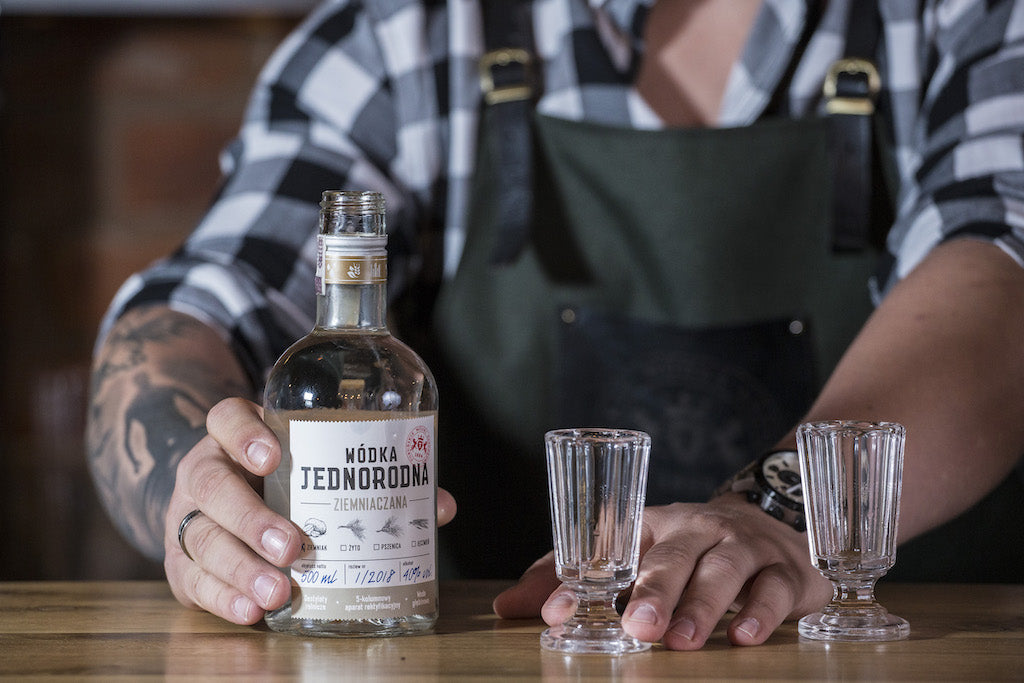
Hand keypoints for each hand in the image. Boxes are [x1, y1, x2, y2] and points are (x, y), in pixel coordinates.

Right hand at [164, 397, 456, 624]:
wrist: (213, 502)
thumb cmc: (279, 481)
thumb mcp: (307, 465)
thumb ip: (365, 480)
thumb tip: (439, 506)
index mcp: (235, 438)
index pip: (227, 419)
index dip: (245, 435)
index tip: (274, 455)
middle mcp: (206, 472)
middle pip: (213, 487)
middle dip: (252, 519)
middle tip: (293, 547)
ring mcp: (188, 518)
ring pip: (202, 539)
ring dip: (242, 568)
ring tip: (278, 592)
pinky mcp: (181, 562)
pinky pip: (193, 580)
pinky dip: (223, 598)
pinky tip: (251, 611)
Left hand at [493, 496, 830, 648]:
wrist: (771, 521)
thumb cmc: (686, 547)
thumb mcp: (632, 554)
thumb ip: (571, 579)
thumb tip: (506, 608)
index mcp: (653, 524)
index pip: (610, 547)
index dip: (578, 579)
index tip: (553, 613)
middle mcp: (699, 530)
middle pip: (673, 557)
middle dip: (653, 591)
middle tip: (636, 627)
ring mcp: (745, 549)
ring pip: (724, 572)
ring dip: (703, 605)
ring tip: (683, 640)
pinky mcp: (787, 572)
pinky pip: (776, 589)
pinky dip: (763, 612)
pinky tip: (745, 636)